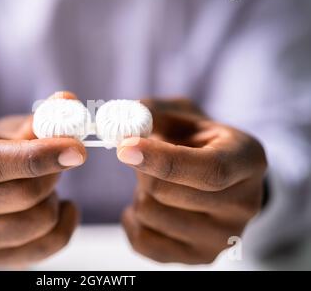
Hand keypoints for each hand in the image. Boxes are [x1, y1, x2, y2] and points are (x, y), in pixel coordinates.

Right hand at [0, 93, 85, 268]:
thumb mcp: (4, 130)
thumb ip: (36, 119)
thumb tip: (67, 101)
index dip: (39, 156)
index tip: (77, 149)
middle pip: (20, 196)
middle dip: (52, 177)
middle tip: (58, 162)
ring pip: (34, 224)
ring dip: (52, 200)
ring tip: (45, 186)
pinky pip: (42, 249)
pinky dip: (64, 226)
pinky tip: (60, 207)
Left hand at [118, 99, 266, 263]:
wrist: (215, 174)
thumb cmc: (195, 140)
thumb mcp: (181, 114)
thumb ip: (152, 112)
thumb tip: (121, 124)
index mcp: (248, 160)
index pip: (209, 169)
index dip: (163, 160)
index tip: (124, 148)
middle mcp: (245, 204)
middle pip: (168, 192)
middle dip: (142, 170)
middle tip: (145, 157)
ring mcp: (224, 237)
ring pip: (150, 214)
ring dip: (140, 192)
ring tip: (157, 182)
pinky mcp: (200, 257)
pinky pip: (142, 241)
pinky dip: (132, 219)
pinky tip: (147, 203)